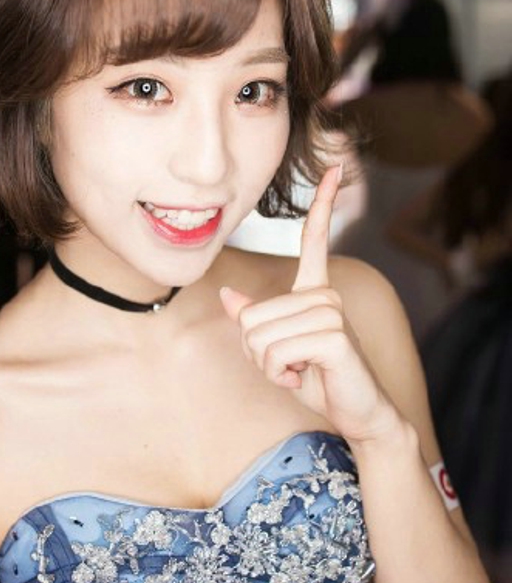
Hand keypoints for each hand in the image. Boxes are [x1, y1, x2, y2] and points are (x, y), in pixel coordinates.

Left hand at [220, 166, 396, 443]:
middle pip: (251, 316)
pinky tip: (305, 376)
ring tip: (299, 369)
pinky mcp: (332, 335)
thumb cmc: (316, 378)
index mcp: (314, 289)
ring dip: (268, 365)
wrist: (356, 414)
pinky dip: (280, 374)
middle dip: (257, 351)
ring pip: (258, 335)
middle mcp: (325, 293)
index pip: (314, 237)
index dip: (322, 203)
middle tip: (288, 363)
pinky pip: (275, 351)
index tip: (334, 168)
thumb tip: (227, 296)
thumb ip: (254, 321)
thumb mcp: (275, 349)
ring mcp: (331, 311)